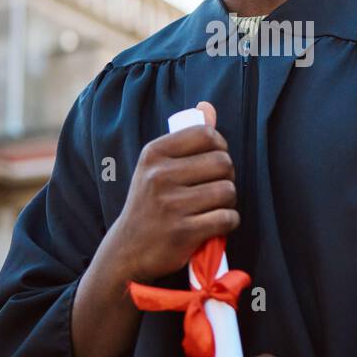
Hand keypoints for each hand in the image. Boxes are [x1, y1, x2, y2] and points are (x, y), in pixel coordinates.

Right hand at [101, 100, 238, 285]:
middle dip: (227, 176)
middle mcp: (159, 176)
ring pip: (228, 191)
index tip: (214, 161)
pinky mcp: (183, 232)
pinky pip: (227, 218)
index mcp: (153, 154)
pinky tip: (215, 224)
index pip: (206, 135)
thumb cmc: (150, 203)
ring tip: (213, 207)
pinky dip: (228, 222)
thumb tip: (206, 107)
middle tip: (214, 188)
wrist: (128, 249)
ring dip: (228, 201)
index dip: (220, 147)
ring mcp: (171, 205)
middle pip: (223, 162)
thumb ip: (185, 137)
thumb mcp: (157, 166)